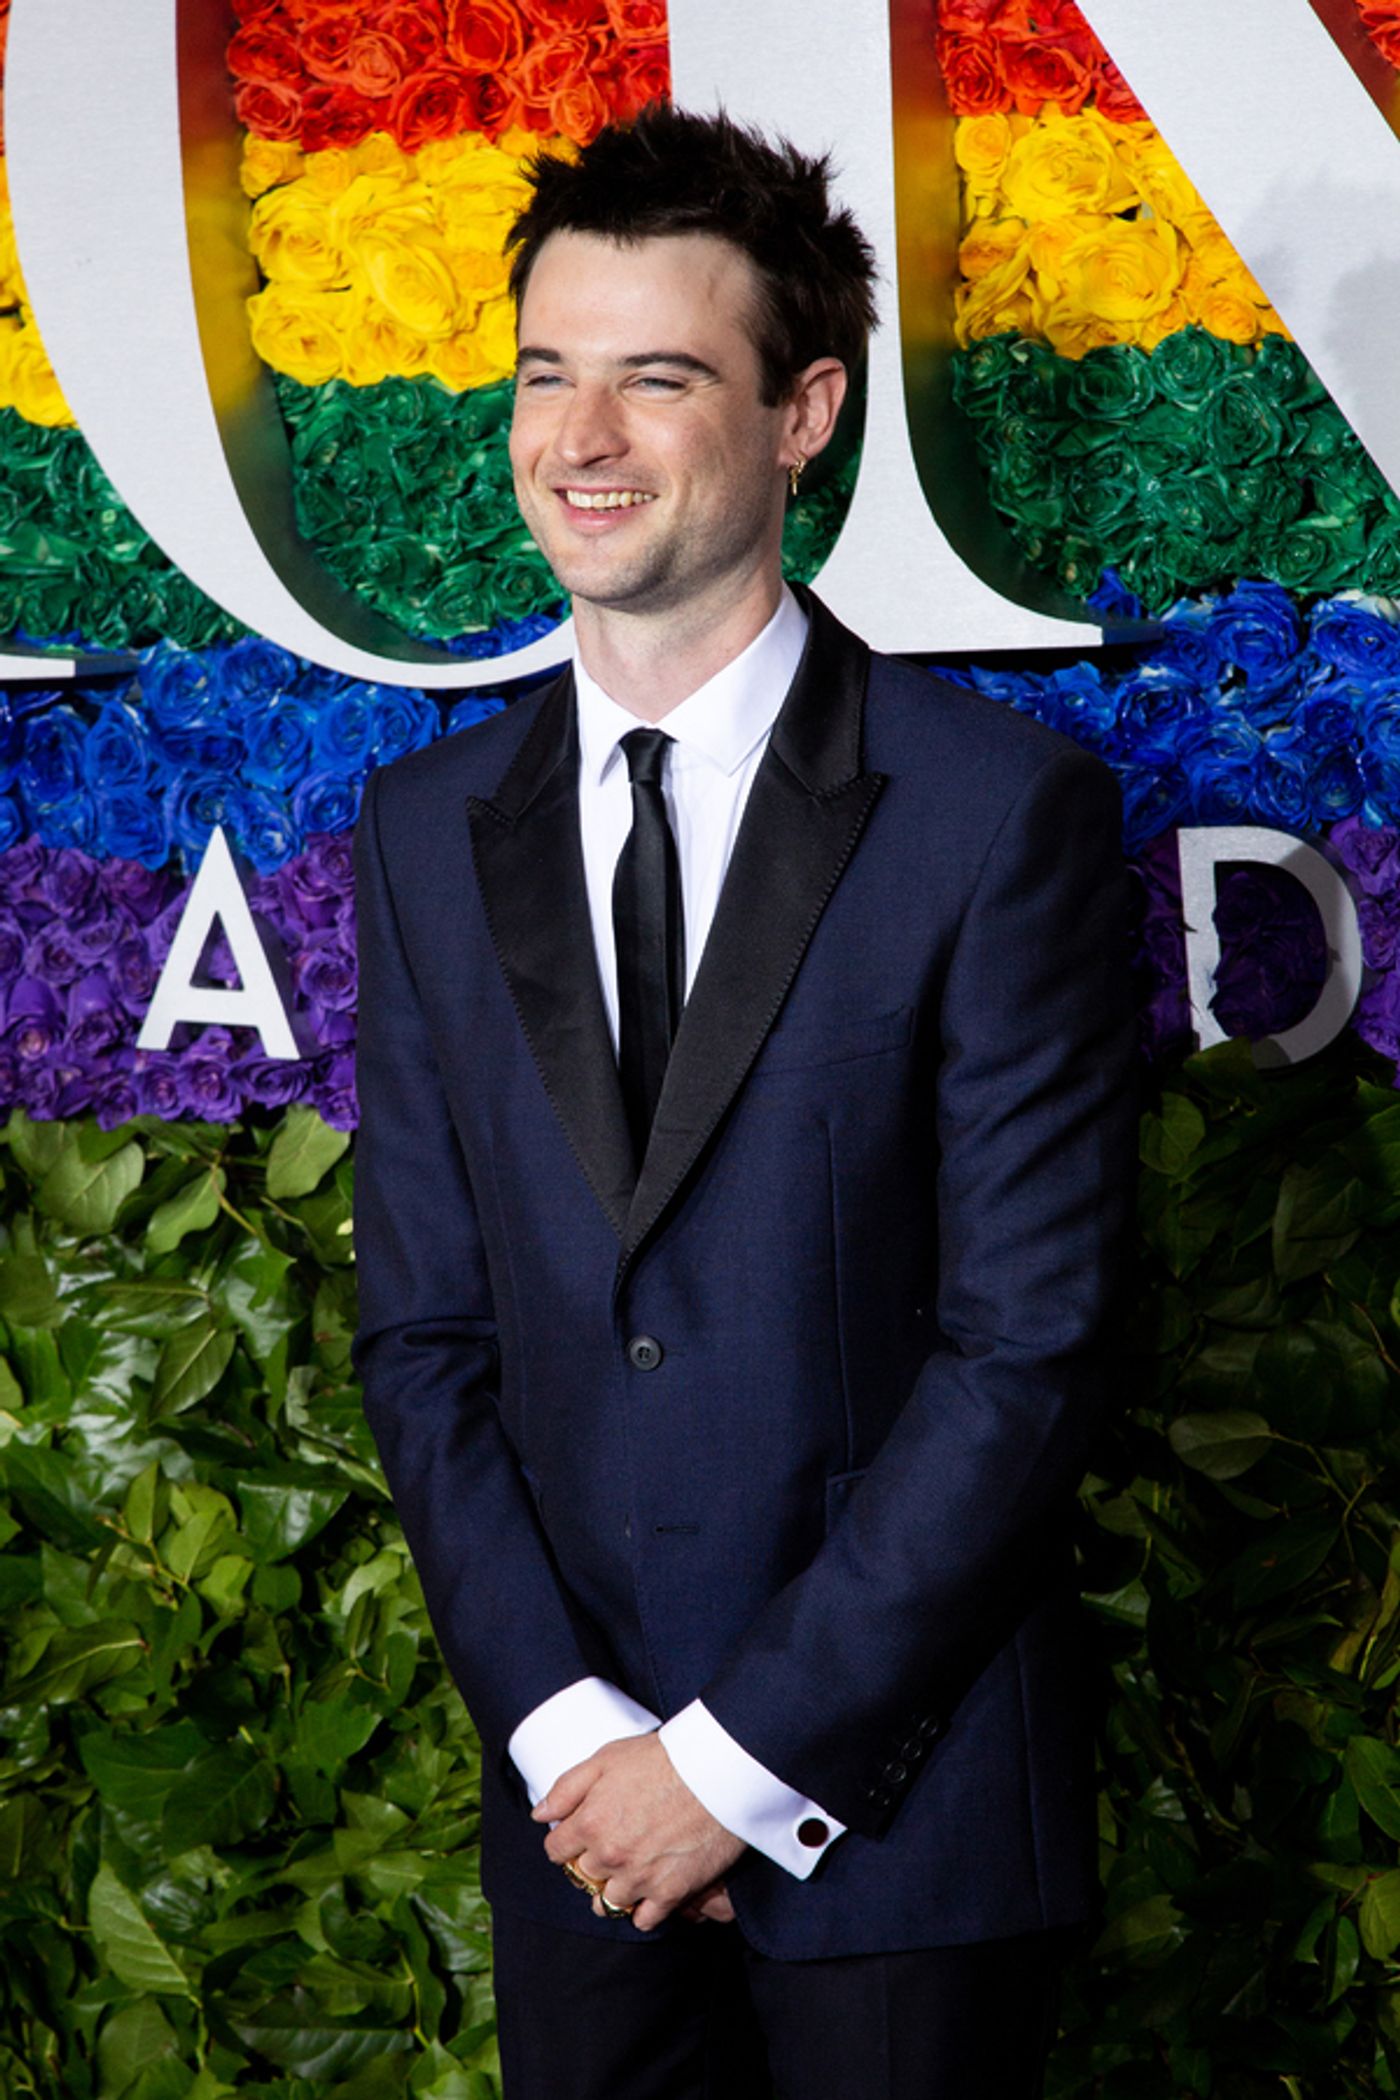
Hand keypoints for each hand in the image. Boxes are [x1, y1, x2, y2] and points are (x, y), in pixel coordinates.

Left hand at [535, 1732, 744, 1931]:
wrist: (716, 1772)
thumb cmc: (663, 1758)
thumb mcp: (607, 1757)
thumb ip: (567, 1787)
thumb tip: (540, 1814)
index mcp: (590, 1823)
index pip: (556, 1851)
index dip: (566, 1842)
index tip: (579, 1836)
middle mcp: (609, 1856)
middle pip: (582, 1877)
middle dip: (590, 1864)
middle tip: (610, 1848)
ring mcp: (640, 1878)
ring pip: (608, 1903)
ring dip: (613, 1891)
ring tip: (628, 1872)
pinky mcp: (670, 1893)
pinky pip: (643, 1920)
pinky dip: (643, 1910)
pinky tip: (650, 1890)